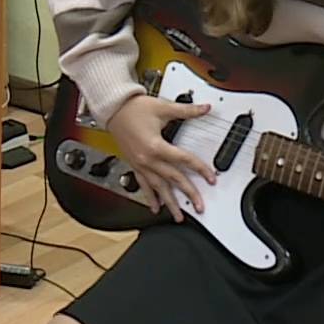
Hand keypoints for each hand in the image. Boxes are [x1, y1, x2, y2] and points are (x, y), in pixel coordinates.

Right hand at [105, 95, 216, 223]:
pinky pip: (143, 185)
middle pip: (173, 179)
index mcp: (155, 146)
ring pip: (158, 188)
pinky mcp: (134, 164)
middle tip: (199, 206)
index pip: (184, 161)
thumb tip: (204, 108)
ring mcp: (140, 164)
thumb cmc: (133, 108)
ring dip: (169, 203)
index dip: (200, 169)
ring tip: (178, 216)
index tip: (210, 178)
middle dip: (188, 194)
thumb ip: (186, 110)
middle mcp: (147, 159)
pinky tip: (156, 207)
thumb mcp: (162, 107)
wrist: (112, 109)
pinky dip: (150, 197)